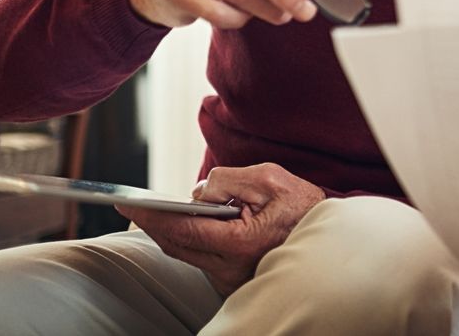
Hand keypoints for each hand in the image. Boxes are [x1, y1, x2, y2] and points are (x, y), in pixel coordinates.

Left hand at [118, 163, 325, 296]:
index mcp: (239, 242)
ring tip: (154, 211)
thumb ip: (229, 179)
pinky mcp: (231, 279)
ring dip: (170, 230)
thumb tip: (200, 191)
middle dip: (152, 223)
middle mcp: (229, 266)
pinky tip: (184, 224)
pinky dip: (187, 239)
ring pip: (186, 252)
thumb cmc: (304, 209)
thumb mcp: (271, 179)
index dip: (152, 215)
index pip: (183, 229)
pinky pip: (199, 258)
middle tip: (130, 204)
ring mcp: (229, 277)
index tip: (128, 203)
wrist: (330, 242)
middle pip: (176, 244)